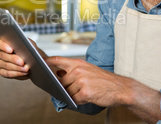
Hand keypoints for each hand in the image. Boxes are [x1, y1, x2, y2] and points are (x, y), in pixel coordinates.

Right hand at [0, 38, 29, 79]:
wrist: (32, 60)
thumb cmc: (29, 50)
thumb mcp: (28, 44)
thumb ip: (24, 44)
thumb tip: (23, 47)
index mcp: (3, 43)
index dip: (3, 46)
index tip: (11, 50)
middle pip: (2, 55)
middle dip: (13, 59)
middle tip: (22, 62)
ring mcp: (0, 63)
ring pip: (5, 65)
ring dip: (17, 67)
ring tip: (26, 68)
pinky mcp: (3, 72)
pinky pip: (7, 73)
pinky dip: (17, 73)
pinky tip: (24, 72)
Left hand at [46, 56, 160, 122]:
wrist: (120, 88)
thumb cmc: (103, 79)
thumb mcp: (88, 69)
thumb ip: (73, 71)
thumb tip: (58, 74)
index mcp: (78, 63)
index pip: (57, 60)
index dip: (46, 62)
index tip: (39, 64)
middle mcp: (78, 70)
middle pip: (60, 81)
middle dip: (64, 87)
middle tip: (74, 88)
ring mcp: (81, 81)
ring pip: (67, 91)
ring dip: (73, 94)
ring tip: (85, 91)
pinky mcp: (85, 93)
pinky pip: (74, 99)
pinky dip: (78, 100)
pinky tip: (87, 97)